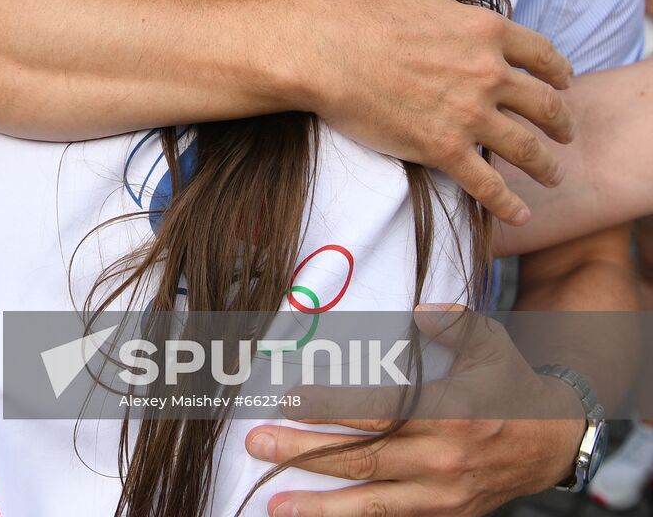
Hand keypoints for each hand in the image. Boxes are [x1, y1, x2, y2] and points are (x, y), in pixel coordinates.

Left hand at [244, 305, 584, 516]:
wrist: (551, 441)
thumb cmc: (508, 383)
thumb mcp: (488, 341)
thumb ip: (450, 322)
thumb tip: (414, 312)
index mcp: (449, 412)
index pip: (376, 410)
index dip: (329, 406)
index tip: (287, 399)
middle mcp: (442, 459)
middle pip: (361, 458)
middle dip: (304, 452)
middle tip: (257, 442)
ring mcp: (444, 495)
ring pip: (372, 503)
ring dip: (319, 505)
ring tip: (274, 504)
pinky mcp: (446, 515)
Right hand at [309, 0, 573, 226]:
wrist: (325, 53)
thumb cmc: (363, 15)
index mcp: (487, 31)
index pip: (543, 55)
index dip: (559, 72)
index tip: (563, 84)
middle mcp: (489, 73)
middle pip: (545, 105)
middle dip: (561, 123)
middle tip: (564, 135)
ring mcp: (469, 114)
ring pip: (526, 148)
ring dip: (545, 166)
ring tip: (552, 174)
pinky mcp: (443, 149)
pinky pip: (488, 184)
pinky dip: (509, 204)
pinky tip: (520, 215)